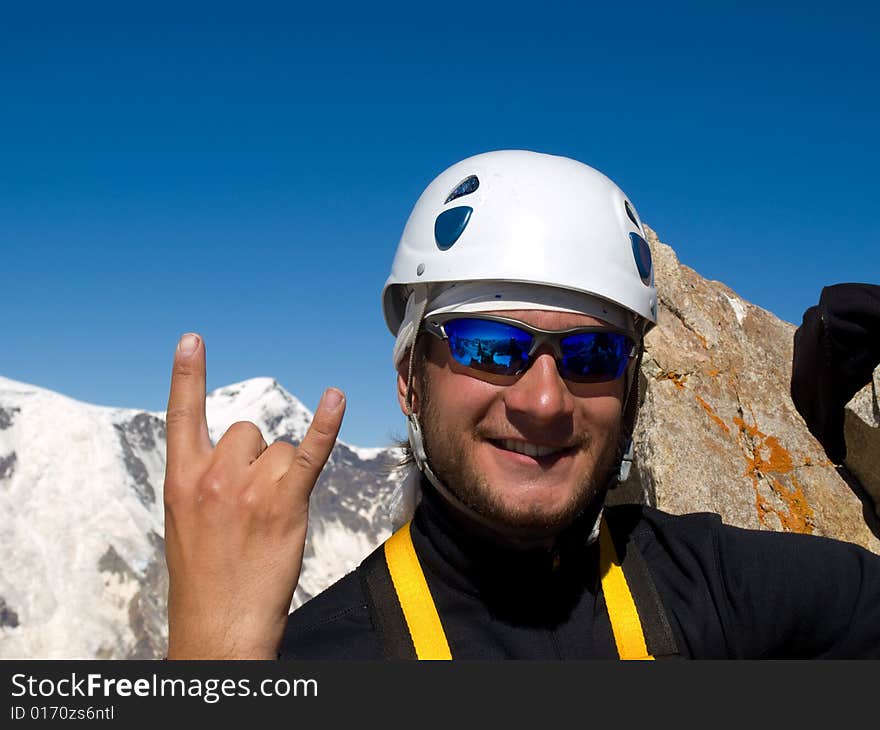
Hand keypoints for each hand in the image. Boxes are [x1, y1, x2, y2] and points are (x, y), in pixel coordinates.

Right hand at [162, 333, 344, 658]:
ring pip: (280, 449)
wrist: (219, 626)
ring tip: (269, 519)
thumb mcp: (185, 523)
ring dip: (282, 476)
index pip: (181, 414)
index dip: (187, 375)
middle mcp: (213, 475)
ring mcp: (249, 487)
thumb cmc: (205, 578)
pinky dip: (326, 423)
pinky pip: (310, 451)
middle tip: (250, 507)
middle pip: (249, 430)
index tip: (192, 340)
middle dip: (256, 459)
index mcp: (180, 479)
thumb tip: (243, 454)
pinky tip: (336, 397)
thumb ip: (205, 481)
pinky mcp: (285, 501)